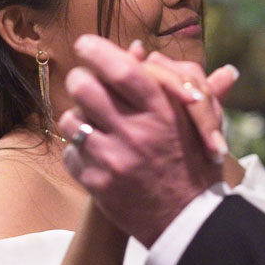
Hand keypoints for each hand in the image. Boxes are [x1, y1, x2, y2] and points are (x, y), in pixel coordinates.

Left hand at [59, 35, 224, 246]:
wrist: (188, 220)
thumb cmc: (194, 162)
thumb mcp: (193, 119)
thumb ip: (167, 80)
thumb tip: (139, 48)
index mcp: (162, 111)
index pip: (121, 68)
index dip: (97, 50)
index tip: (86, 44)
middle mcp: (135, 132)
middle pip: (84, 87)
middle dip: (81, 79)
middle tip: (86, 82)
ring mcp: (113, 158)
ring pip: (71, 118)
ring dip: (78, 115)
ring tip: (92, 121)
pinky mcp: (96, 183)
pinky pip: (70, 151)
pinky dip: (78, 148)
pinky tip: (95, 150)